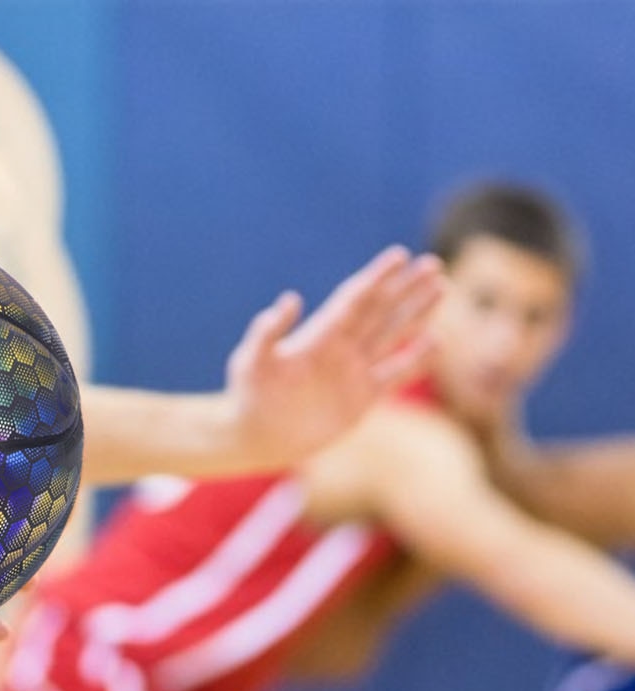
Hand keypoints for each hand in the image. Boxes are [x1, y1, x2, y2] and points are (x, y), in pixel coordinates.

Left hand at [224, 246, 443, 468]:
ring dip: (416, 313)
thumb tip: (289, 300)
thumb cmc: (249, 396)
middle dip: (406, 288)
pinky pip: (395, 373)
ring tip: (441, 287)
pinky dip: (416, 360)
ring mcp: (354, 371)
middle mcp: (341, 348)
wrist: (256, 436)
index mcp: (319, 335)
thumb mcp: (252, 362)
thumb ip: (267, 333)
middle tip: (433, 263)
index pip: (355, 299)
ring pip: (393, 335)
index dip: (377, 277)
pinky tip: (436, 341)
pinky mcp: (363, 397)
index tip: (400, 254)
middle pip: (380, 310)